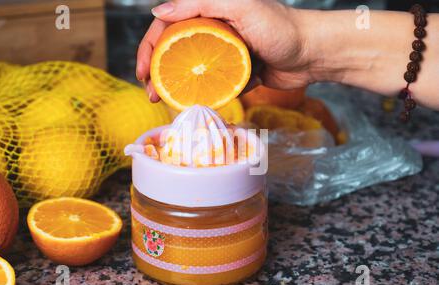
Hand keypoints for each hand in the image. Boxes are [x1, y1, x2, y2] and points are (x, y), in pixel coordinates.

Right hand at [136, 0, 313, 102]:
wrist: (312, 54)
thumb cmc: (281, 27)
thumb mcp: (241, 6)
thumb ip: (201, 3)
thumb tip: (158, 11)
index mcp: (211, 11)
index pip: (169, 25)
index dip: (150, 46)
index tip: (143, 70)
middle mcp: (214, 31)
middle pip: (175, 50)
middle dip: (157, 70)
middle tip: (150, 91)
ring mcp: (224, 54)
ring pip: (191, 69)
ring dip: (175, 86)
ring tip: (164, 101)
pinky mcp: (235, 73)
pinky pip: (211, 85)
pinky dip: (200, 94)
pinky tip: (191, 105)